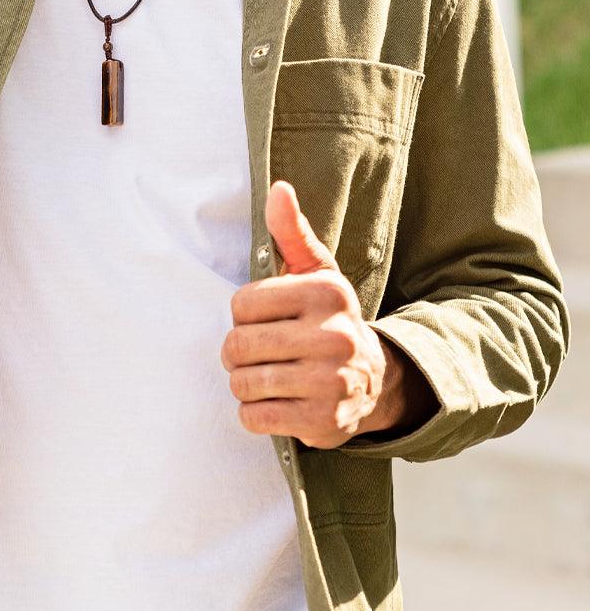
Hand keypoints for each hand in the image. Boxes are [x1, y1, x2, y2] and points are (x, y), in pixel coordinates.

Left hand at [220, 181, 388, 448]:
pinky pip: (255, 417)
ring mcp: (330, 382)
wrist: (374, 379)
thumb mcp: (315, 272)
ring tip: (265, 377)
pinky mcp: (323, 421)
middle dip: (236, 352)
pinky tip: (275, 402)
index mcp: (327, 292)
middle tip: (255, 353)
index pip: (241, 304)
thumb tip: (278, 189)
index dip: (243, 315)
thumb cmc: (328, 318)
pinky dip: (254, 412)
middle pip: (237, 345)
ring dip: (244, 383)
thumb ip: (291, 232)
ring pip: (243, 383)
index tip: (264, 319)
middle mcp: (335, 335)